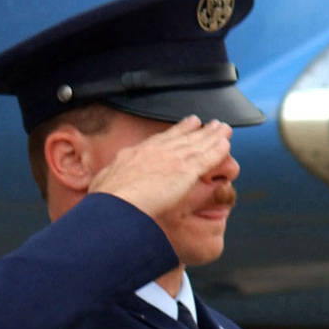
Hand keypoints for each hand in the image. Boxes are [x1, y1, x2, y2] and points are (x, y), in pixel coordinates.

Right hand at [89, 116, 232, 219]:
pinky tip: (226, 144)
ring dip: (212, 136)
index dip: (174, 132)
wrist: (115, 206)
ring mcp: (171, 159)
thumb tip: (102, 187)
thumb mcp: (102, 185)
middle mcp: (154, 152)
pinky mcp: (185, 171)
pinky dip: (217, 150)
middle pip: (180, 137)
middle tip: (206, 122)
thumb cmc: (105, 202)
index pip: (159, 140)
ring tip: (223, 129)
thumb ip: (108, 182)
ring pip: (197, 144)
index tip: (185, 125)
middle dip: (195, 130)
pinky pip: (207, 158)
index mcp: (134, 155)